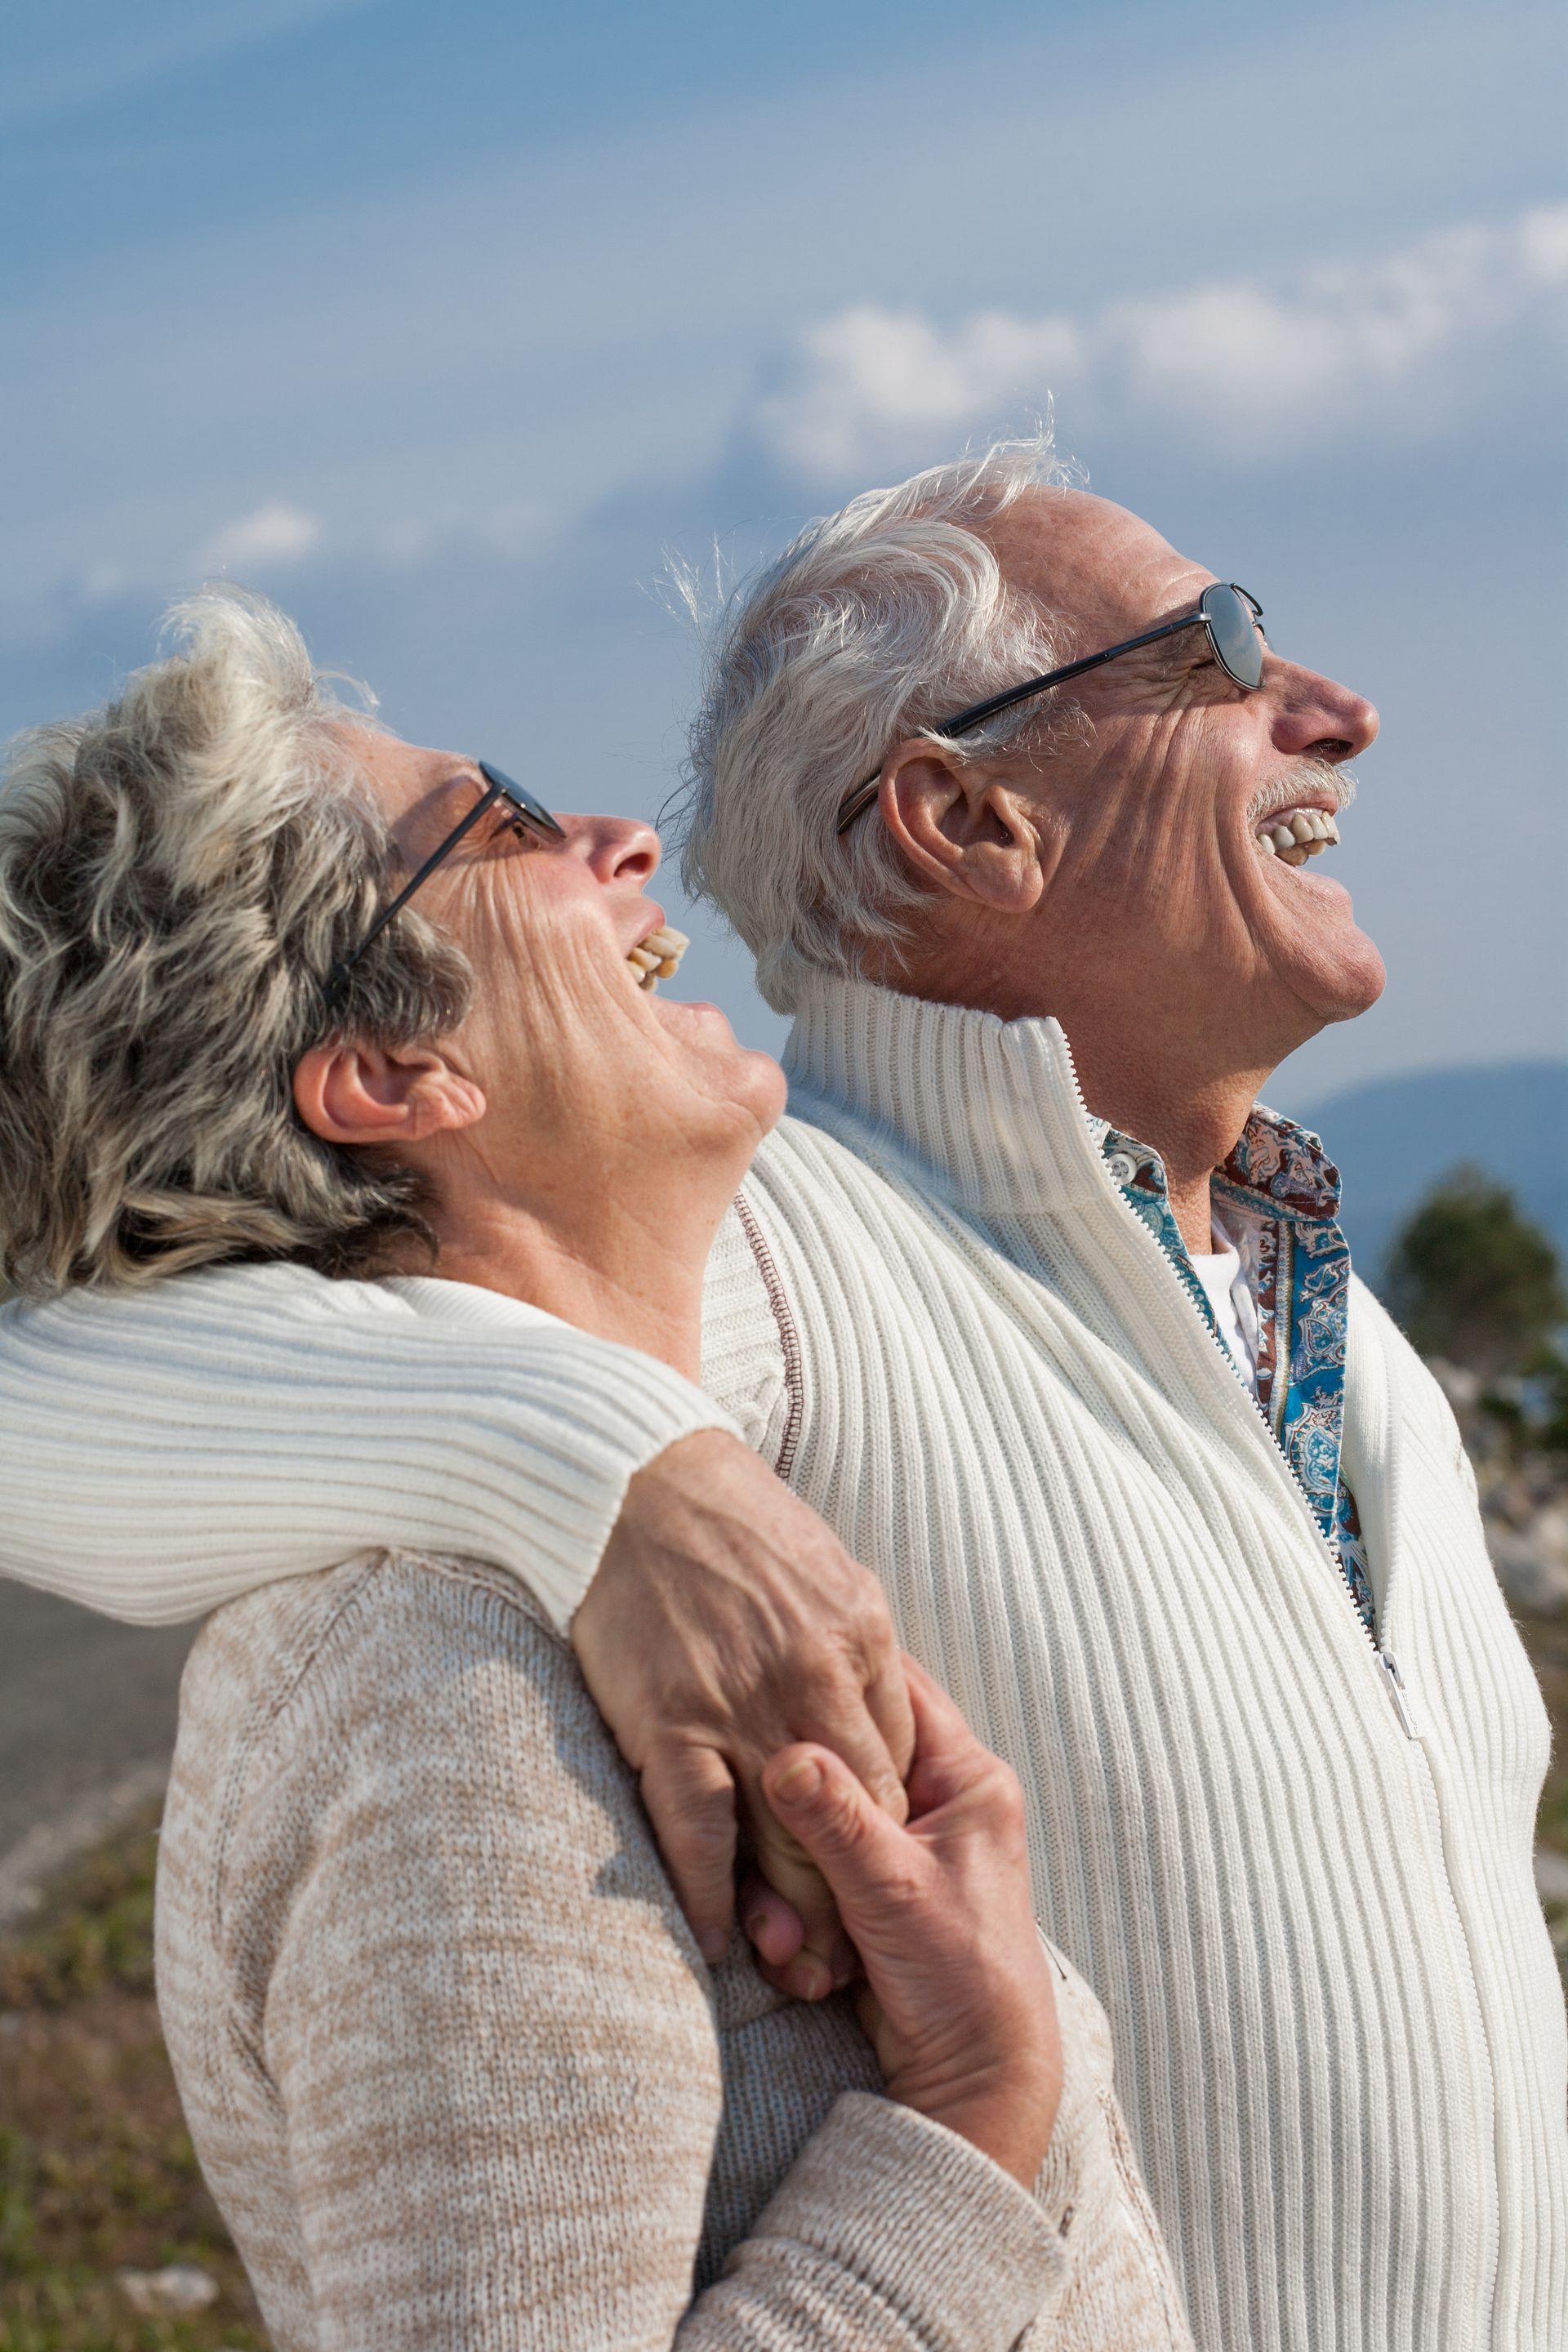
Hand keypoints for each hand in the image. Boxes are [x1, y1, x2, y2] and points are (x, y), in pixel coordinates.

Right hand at [571, 1429, 914, 1978]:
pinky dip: (713, 1893)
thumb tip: (874, 1730)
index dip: (892, 1836)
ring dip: (796, 1917)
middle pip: (859, 1815)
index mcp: (864, 1642)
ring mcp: (746, 1704)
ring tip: (799, 1970)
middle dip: (859, 1895)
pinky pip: (701, 1830)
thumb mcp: (831, 1578)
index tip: (882, 1884)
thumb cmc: (732, 1522)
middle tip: (854, 1959)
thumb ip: (857, 1661)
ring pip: (790, 1838)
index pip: (898, 1767)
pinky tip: (721, 1937)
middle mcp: (817, 1679)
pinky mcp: (674, 1721)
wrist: (635, 1478)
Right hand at [762, 1658, 1061, 2189]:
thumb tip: (784, 1753)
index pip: (895, 1691)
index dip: (835, 1681)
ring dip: (788, 1875)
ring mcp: (902, 1847)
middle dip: (794, 1805)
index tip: (774, 1675)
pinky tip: (794, 1955)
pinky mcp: (871, 1890)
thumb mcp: (893, 1886)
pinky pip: (813, 1870)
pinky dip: (795, 1908)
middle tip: (762, 1830)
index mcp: (966, 1778)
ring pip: (818, 1820)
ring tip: (785, 1937)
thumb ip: (837, 1818)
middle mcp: (937, 1802)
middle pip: (844, 1760)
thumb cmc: (961, 1975)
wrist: (974, 2077)